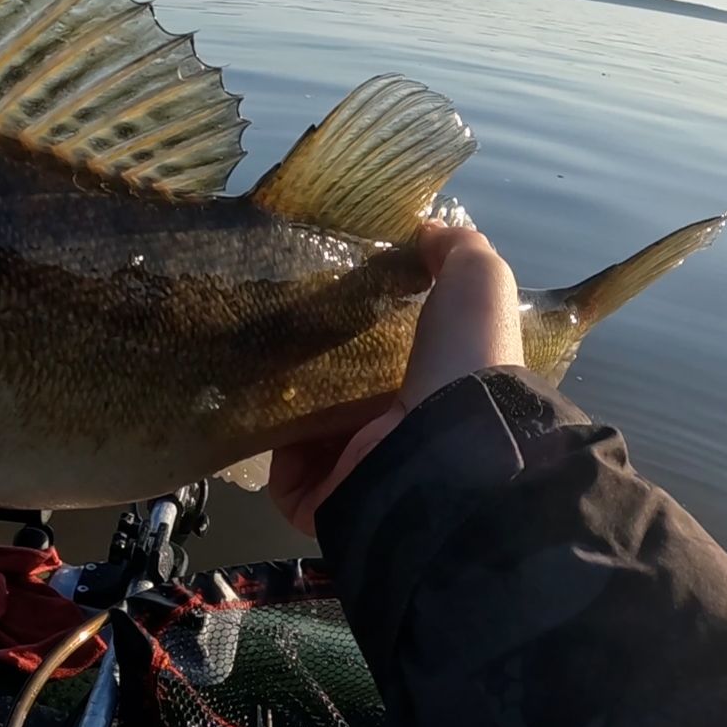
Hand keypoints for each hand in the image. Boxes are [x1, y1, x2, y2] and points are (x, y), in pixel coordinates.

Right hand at [269, 222, 525, 535]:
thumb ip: (457, 251)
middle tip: (273, 328)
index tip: (323, 296)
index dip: (356, 329)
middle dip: (306, 367)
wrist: (446, 443)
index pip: (383, 360)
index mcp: (428, 388)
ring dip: (277, 405)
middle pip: (336, 396)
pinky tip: (251, 407)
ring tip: (250, 362)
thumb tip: (428, 226)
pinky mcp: (319, 500)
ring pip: (302, 434)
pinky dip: (265, 446)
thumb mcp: (476, 285)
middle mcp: (393, 432)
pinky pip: (280, 472)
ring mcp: (354, 471)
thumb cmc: (463, 360)